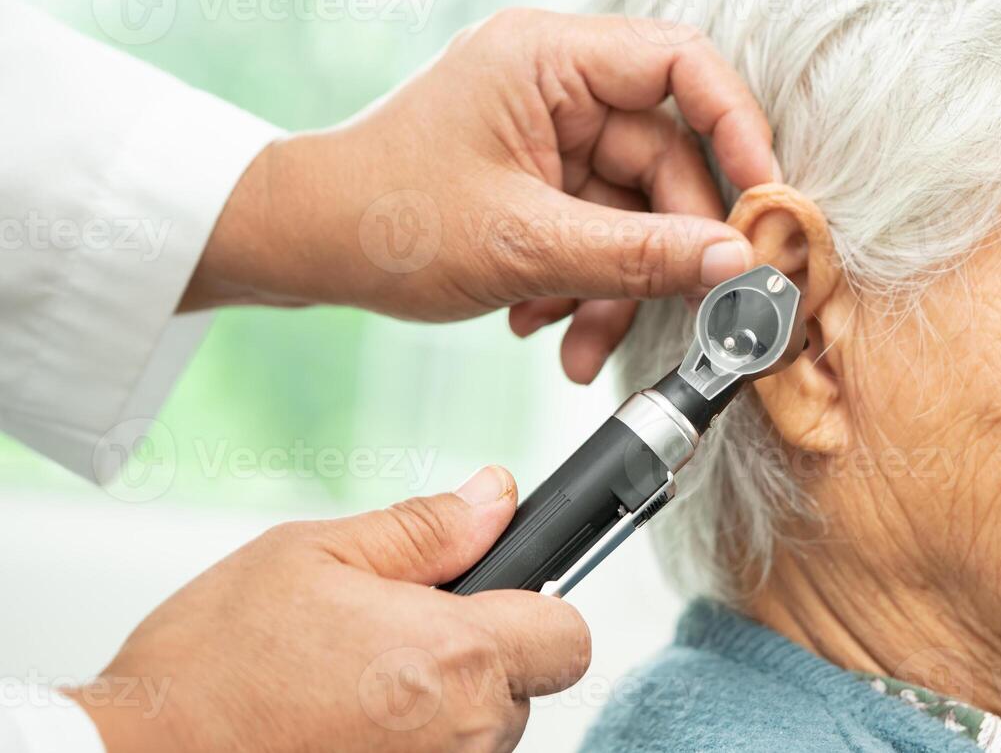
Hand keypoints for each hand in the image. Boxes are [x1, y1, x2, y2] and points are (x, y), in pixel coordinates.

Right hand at [75, 467, 589, 752]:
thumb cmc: (212, 668)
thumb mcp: (314, 554)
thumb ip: (424, 528)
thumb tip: (496, 494)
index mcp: (454, 658)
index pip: (568, 636)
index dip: (537, 610)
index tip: (496, 600)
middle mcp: (461, 736)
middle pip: (524, 688)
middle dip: (475, 659)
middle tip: (392, 639)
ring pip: (480, 736)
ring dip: (439, 710)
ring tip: (352, 686)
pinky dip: (407, 746)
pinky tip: (343, 728)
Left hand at [184, 9, 778, 381]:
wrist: (299, 245)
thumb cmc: (385, 219)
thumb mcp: (523, 245)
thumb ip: (639, 255)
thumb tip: (737, 264)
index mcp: (548, 57)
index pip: (681, 63)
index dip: (736, 127)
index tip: (764, 199)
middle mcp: (556, 83)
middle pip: (665, 156)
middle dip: (665, 248)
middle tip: (688, 312)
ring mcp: (547, 132)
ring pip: (632, 208)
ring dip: (619, 284)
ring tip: (578, 345)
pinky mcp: (538, 177)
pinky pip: (597, 227)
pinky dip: (586, 283)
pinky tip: (547, 326)